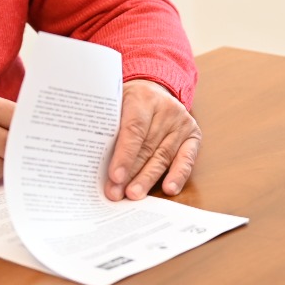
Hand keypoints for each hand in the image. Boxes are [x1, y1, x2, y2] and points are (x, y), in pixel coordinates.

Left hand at [105, 80, 200, 200]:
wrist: (155, 89)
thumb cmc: (129, 102)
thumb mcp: (115, 105)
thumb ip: (108, 127)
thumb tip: (91, 160)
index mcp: (143, 98)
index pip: (134, 130)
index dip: (124, 155)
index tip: (115, 177)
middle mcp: (166, 109)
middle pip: (147, 147)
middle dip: (131, 173)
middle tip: (117, 193)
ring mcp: (182, 122)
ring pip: (163, 156)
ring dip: (148, 179)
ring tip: (134, 195)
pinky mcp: (193, 135)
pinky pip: (187, 159)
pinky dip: (178, 175)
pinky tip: (169, 189)